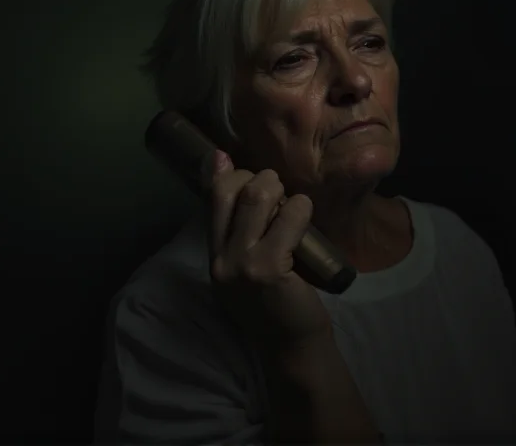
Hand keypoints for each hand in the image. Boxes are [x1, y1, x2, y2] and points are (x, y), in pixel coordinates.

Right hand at [208, 150, 331, 350]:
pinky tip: (304, 215)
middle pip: (232, 191)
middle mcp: (221, 258)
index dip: (230, 173)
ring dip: (280, 190)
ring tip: (292, 202)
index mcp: (213, 255)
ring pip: (258, 199)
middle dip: (259, 178)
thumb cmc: (274, 303)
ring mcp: (242, 264)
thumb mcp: (245, 267)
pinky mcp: (268, 269)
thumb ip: (238, 229)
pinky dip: (300, 208)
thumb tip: (228, 170)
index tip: (249, 173)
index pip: (211, 196)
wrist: (290, 346)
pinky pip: (288, 219)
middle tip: (278, 188)